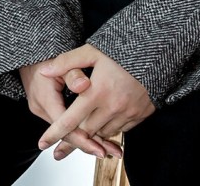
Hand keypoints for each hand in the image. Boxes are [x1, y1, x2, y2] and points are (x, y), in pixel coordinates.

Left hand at [36, 44, 155, 157]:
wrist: (156, 51)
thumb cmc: (121, 50)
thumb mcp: (92, 51)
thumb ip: (66, 62)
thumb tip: (44, 71)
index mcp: (97, 91)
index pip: (71, 119)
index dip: (55, 133)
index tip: (43, 143)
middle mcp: (112, 106)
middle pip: (86, 131)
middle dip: (72, 140)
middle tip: (59, 150)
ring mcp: (127, 112)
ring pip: (103, 133)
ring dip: (92, 134)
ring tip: (83, 134)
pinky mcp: (140, 115)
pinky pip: (120, 130)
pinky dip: (110, 129)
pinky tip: (104, 123)